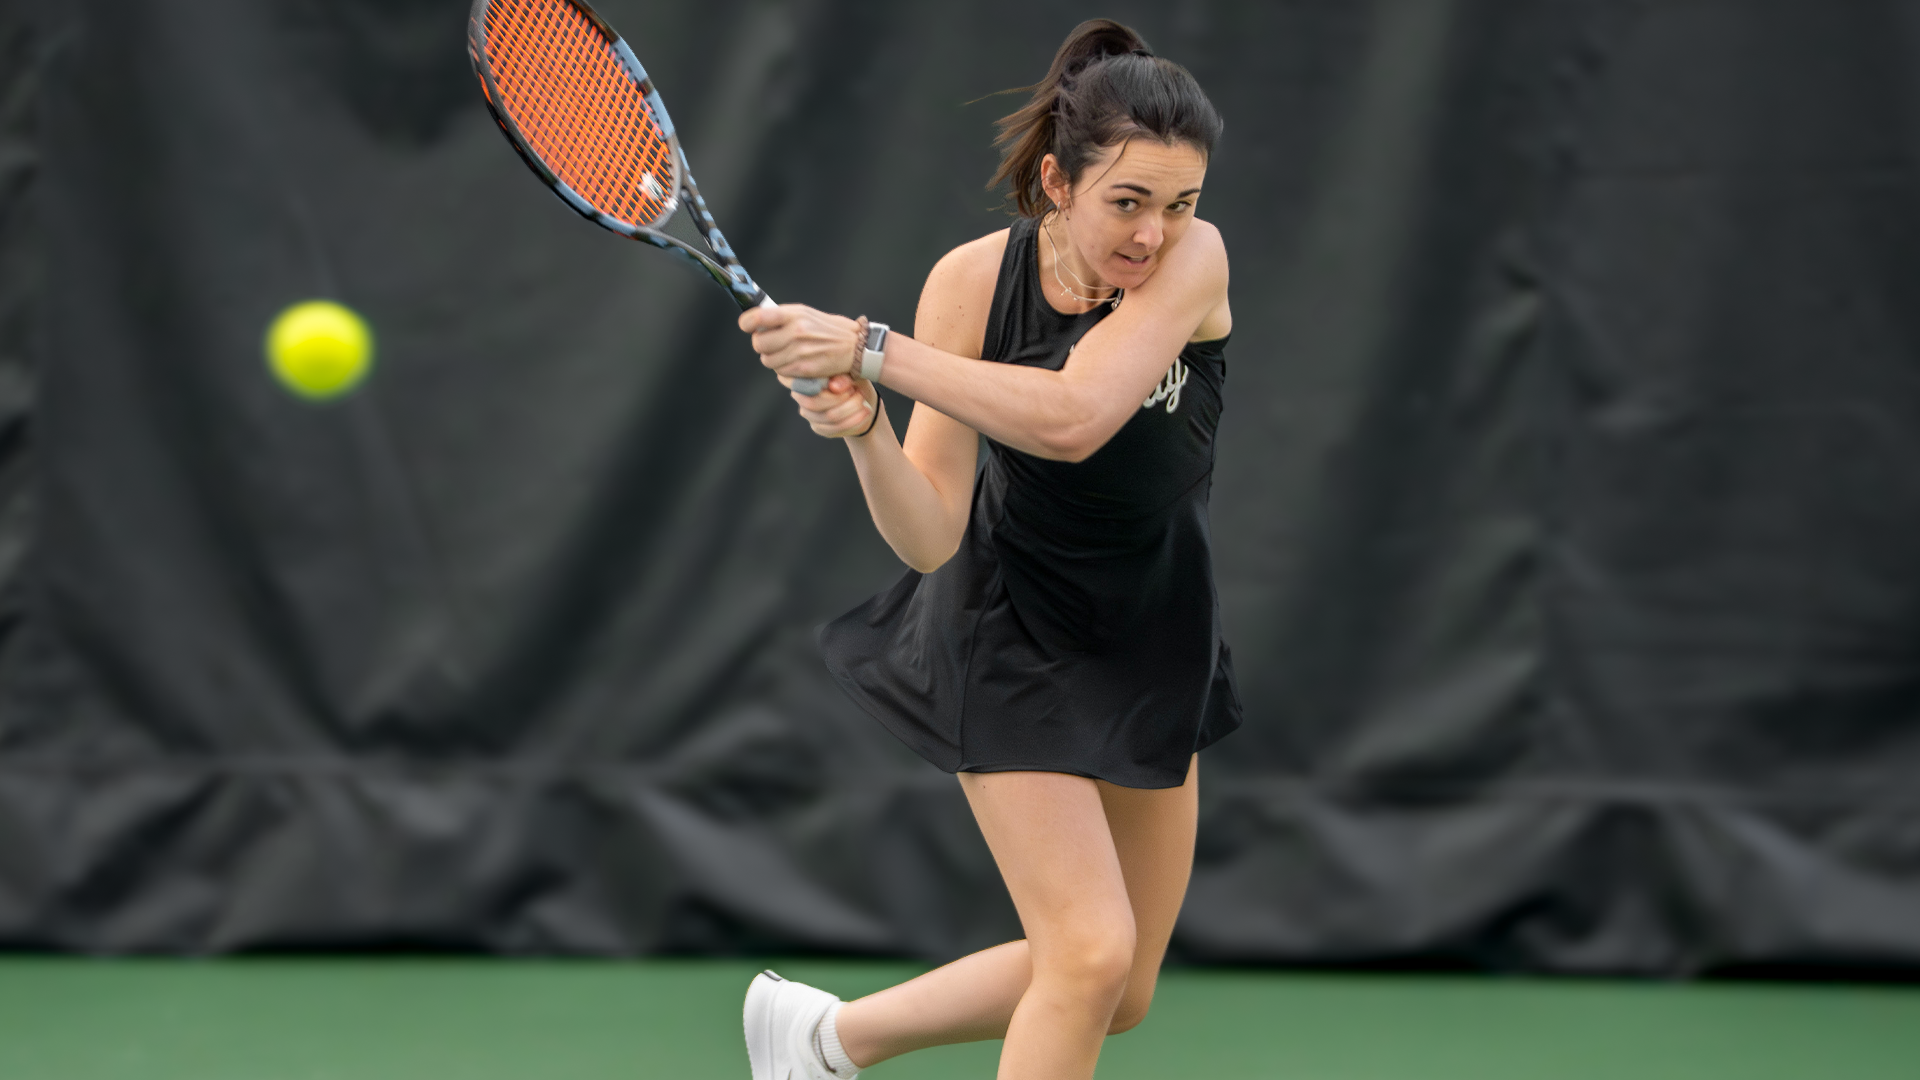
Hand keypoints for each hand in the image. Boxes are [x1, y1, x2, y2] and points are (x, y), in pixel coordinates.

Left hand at [738, 303, 861, 382]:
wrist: (855, 346)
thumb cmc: (830, 329)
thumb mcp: (806, 313)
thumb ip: (782, 317)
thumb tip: (757, 321)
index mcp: (794, 314)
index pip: (758, 317)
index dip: (747, 323)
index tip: (747, 325)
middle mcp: (795, 331)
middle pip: (759, 343)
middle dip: (763, 345)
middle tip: (773, 343)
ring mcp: (799, 351)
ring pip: (767, 360)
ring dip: (773, 359)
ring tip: (787, 353)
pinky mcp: (803, 369)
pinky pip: (780, 372)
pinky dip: (784, 370)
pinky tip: (796, 363)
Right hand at [781, 373, 878, 438]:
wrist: (862, 400)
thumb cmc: (852, 380)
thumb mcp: (851, 372)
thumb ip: (842, 377)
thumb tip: (834, 386)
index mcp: (805, 378)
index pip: (805, 386)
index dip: (826, 386)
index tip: (850, 386)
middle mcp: (802, 397)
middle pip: (814, 403)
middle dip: (841, 399)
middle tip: (857, 393)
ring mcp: (810, 415)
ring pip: (830, 417)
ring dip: (852, 409)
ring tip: (863, 402)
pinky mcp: (820, 429)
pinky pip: (837, 429)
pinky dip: (855, 421)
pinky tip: (864, 412)